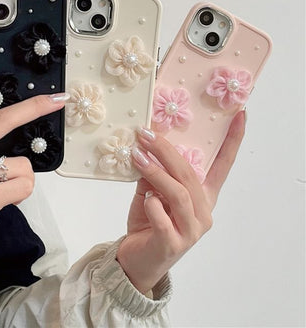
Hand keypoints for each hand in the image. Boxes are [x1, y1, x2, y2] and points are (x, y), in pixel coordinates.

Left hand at [116, 111, 245, 293]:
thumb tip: (146, 148)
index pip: (222, 166)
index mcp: (203, 197)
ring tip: (137, 156)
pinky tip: (145, 200)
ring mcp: (191, 230)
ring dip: (156, 172)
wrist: (135, 260)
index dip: (232, 141)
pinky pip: (163, 218)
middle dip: (167, 151)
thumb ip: (154, 174)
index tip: (240, 115)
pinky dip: (152, 205)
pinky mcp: (174, 244)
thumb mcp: (150, 192)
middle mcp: (203, 212)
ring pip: (179, 193)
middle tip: (146, 135)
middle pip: (190, 174)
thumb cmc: (147, 223)